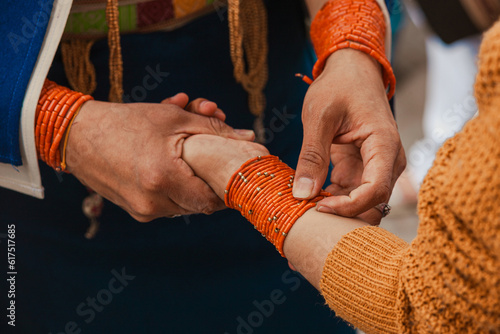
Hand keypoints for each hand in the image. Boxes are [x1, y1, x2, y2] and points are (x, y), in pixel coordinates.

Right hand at [65, 98, 254, 221]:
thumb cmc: (127, 122)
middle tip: (213, 155)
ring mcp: (143, 210)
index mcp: (164, 177)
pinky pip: (167, 203)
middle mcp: (154, 201)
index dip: (227, 188)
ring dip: (193, 181)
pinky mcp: (136, 211)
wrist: (77, 136)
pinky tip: (171, 162)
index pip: (212, 199)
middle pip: (200, 202)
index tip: (235, 173)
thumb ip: (214, 129)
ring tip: (187, 153)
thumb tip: (249, 138)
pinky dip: (175, 185)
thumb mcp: (173, 118)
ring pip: (185, 203)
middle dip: (210, 178)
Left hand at [294, 49, 405, 222]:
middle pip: (374, 202)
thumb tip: (302, 194)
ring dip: (338, 209)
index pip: (375, 189)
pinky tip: (311, 197)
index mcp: (384, 144)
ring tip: (307, 209)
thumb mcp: (319, 117)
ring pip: (363, 202)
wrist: (352, 71)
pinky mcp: (362, 167)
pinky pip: (351, 192)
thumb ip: (311, 156)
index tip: (319, 208)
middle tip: (311, 218)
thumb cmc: (339, 86)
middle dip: (345, 215)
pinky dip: (333, 199)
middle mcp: (388, 160)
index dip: (349, 206)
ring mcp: (377, 165)